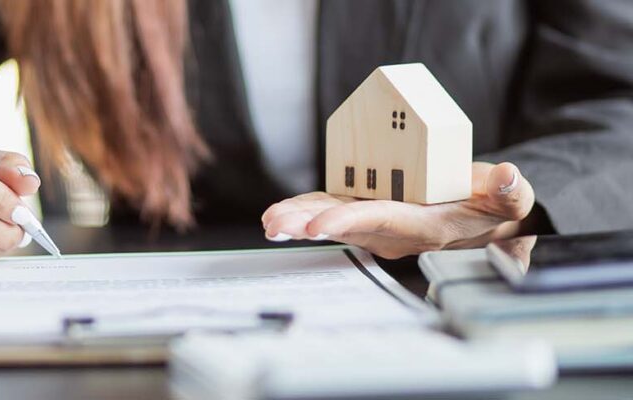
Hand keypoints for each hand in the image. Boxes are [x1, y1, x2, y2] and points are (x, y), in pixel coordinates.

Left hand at [261, 162, 535, 258]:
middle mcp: (393, 229)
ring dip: (299, 219)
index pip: (381, 222)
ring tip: (270, 220)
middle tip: (275, 224)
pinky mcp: (368, 209)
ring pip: (333, 219)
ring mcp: (377, 222)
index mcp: (423, 225)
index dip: (349, 221)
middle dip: (308, 224)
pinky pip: (333, 209)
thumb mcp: (511, 200)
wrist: (481, 219)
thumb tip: (508, 176)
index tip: (318, 225)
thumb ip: (510, 192)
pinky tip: (283, 213)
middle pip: (344, 225)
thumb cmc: (492, 208)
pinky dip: (307, 210)